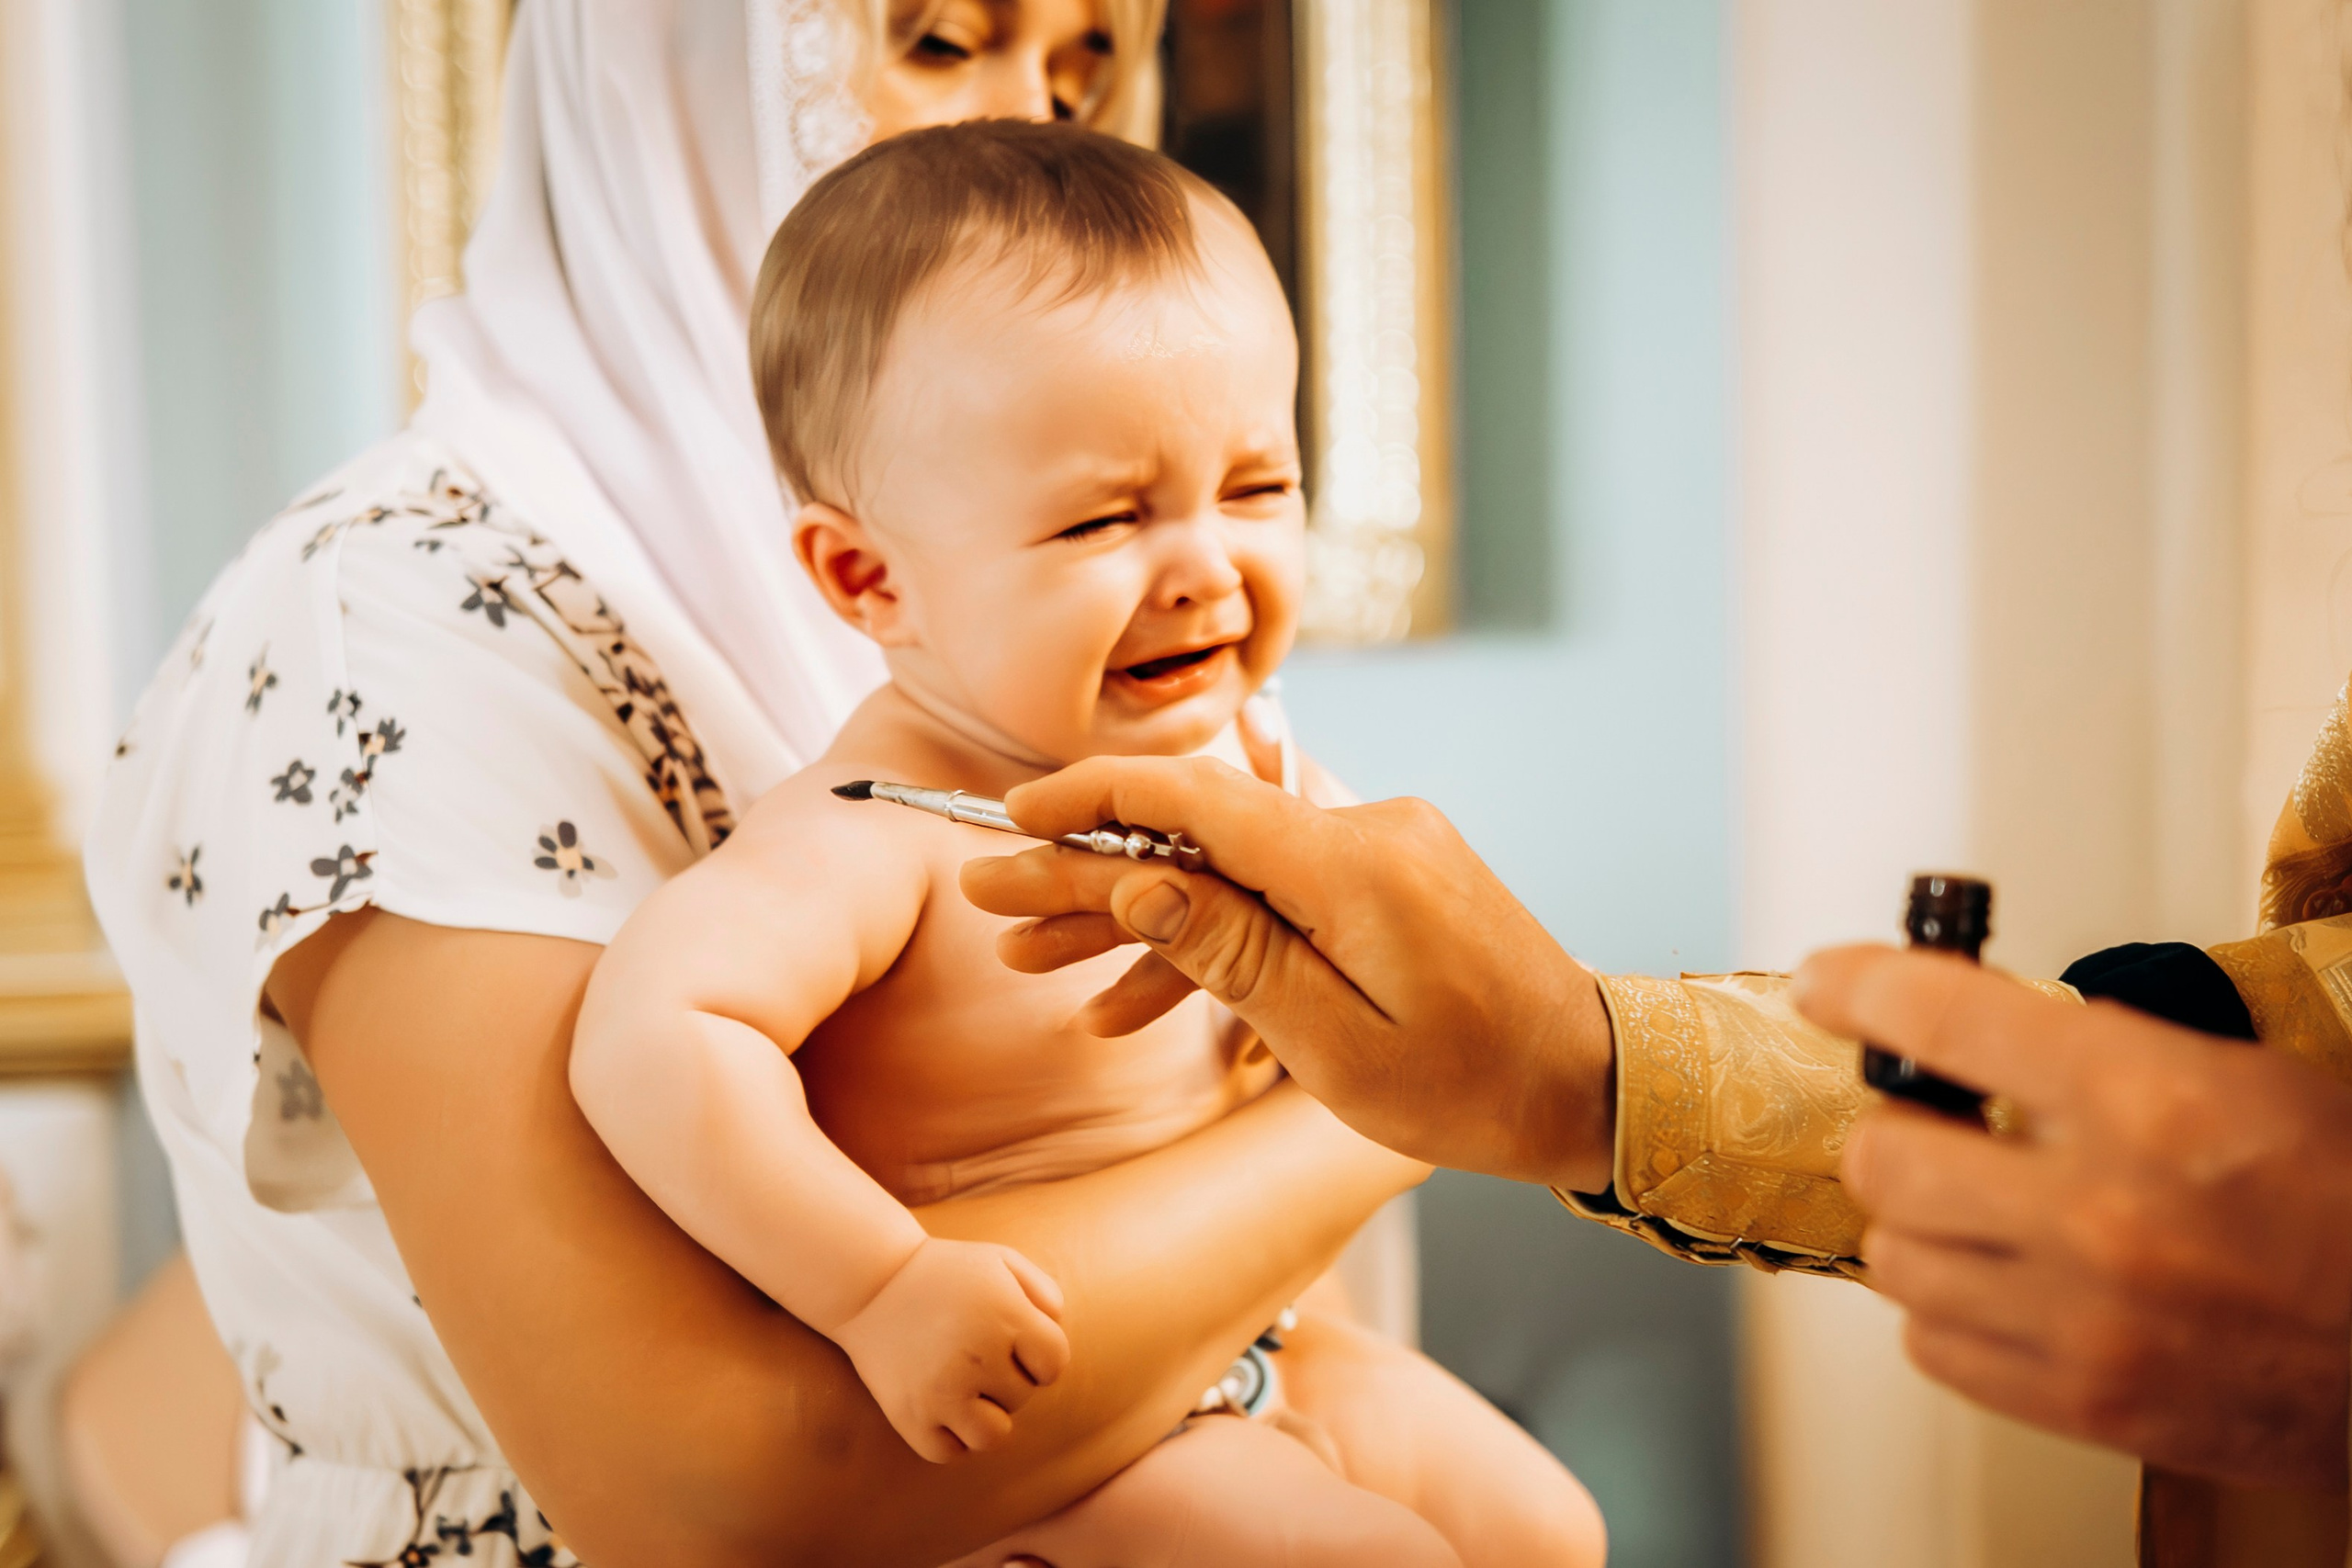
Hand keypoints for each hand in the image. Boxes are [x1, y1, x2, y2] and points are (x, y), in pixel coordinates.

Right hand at [831, 1236, 1070, 1463]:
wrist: (868, 1282)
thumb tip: (1057, 1331)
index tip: (1016, 1344)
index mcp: (1005, 1315)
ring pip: (992, 1436)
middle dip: (1006, 1378)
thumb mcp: (999, 1261)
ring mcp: (941, 1391)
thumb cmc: (943, 1271)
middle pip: (1022, 1396)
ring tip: (966, 1388)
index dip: (1040, 1356)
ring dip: (986, 1416)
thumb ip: (1043, 1291)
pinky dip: (951, 1437)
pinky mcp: (909, 1417)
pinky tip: (942, 1405)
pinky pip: (949, 1452)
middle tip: (974, 1353)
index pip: (1054, 1364)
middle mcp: (976, 1357)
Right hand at [957, 755, 1616, 1189]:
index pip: (1195, 801)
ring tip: (1035, 970)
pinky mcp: (1384, 881)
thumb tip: (1136, 882)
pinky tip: (1127, 1005)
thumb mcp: (1338, 1045)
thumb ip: (1233, 954)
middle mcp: (1365, 833)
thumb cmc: (1474, 1087)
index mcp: (1353, 866)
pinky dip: (1209, 941)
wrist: (1590, 1083)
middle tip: (992, 901)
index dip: (1092, 801)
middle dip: (1086, 873)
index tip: (1011, 814)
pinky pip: (1274, 897)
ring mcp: (1377, 852)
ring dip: (1134, 920)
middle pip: (1194, 837)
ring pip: (1225, 871)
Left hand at [1794, 944, 2351, 1487]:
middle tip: (1936, 1123)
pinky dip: (1947, 1310)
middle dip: (1899, 1129)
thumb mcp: (2249, 1080)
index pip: (1943, 1018)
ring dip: (1919, 1224)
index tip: (1829, 981)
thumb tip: (1992, 1030)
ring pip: (1894, 1255)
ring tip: (1979, 1210)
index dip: (1861, 987)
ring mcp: (2085, 1320)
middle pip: (1885, 1155)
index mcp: (2150, 1103)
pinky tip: (2001, 1285)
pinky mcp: (2086, 1403)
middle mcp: (2100, 1213)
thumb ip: (2112, 1053)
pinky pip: (1935, 1346)